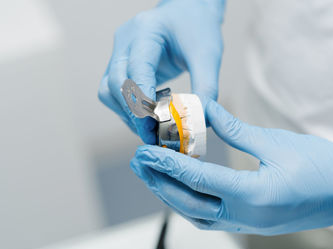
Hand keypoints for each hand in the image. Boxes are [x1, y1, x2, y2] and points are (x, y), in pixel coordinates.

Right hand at [98, 0, 224, 143]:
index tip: (155, 124)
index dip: (143, 99)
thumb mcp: (208, 56)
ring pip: (108, 91)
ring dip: (127, 115)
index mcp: (146, 30)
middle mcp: (126, 41)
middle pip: (115, 83)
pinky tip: (148, 119)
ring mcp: (120, 53)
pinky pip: (115, 93)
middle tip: (154, 135)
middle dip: (134, 113)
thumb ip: (206, 88)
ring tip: (151, 131)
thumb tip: (200, 122)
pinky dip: (129, 110)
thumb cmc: (198, 28)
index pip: (136, 68)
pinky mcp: (122, 65)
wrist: (189, 14)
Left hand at [130, 100, 332, 234]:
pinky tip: (182, 191)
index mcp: (254, 196)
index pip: (197, 180)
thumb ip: (233, 129)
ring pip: (198, 216)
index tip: (146, 152)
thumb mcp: (273, 142)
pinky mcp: (252, 224)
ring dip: (173, 196)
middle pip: (189, 204)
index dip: (167, 164)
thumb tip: (205, 111)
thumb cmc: (321, 165)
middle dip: (160, 183)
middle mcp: (247, 218)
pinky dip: (192, 205)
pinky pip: (212, 220)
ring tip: (154, 176)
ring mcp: (250, 225)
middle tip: (140, 163)